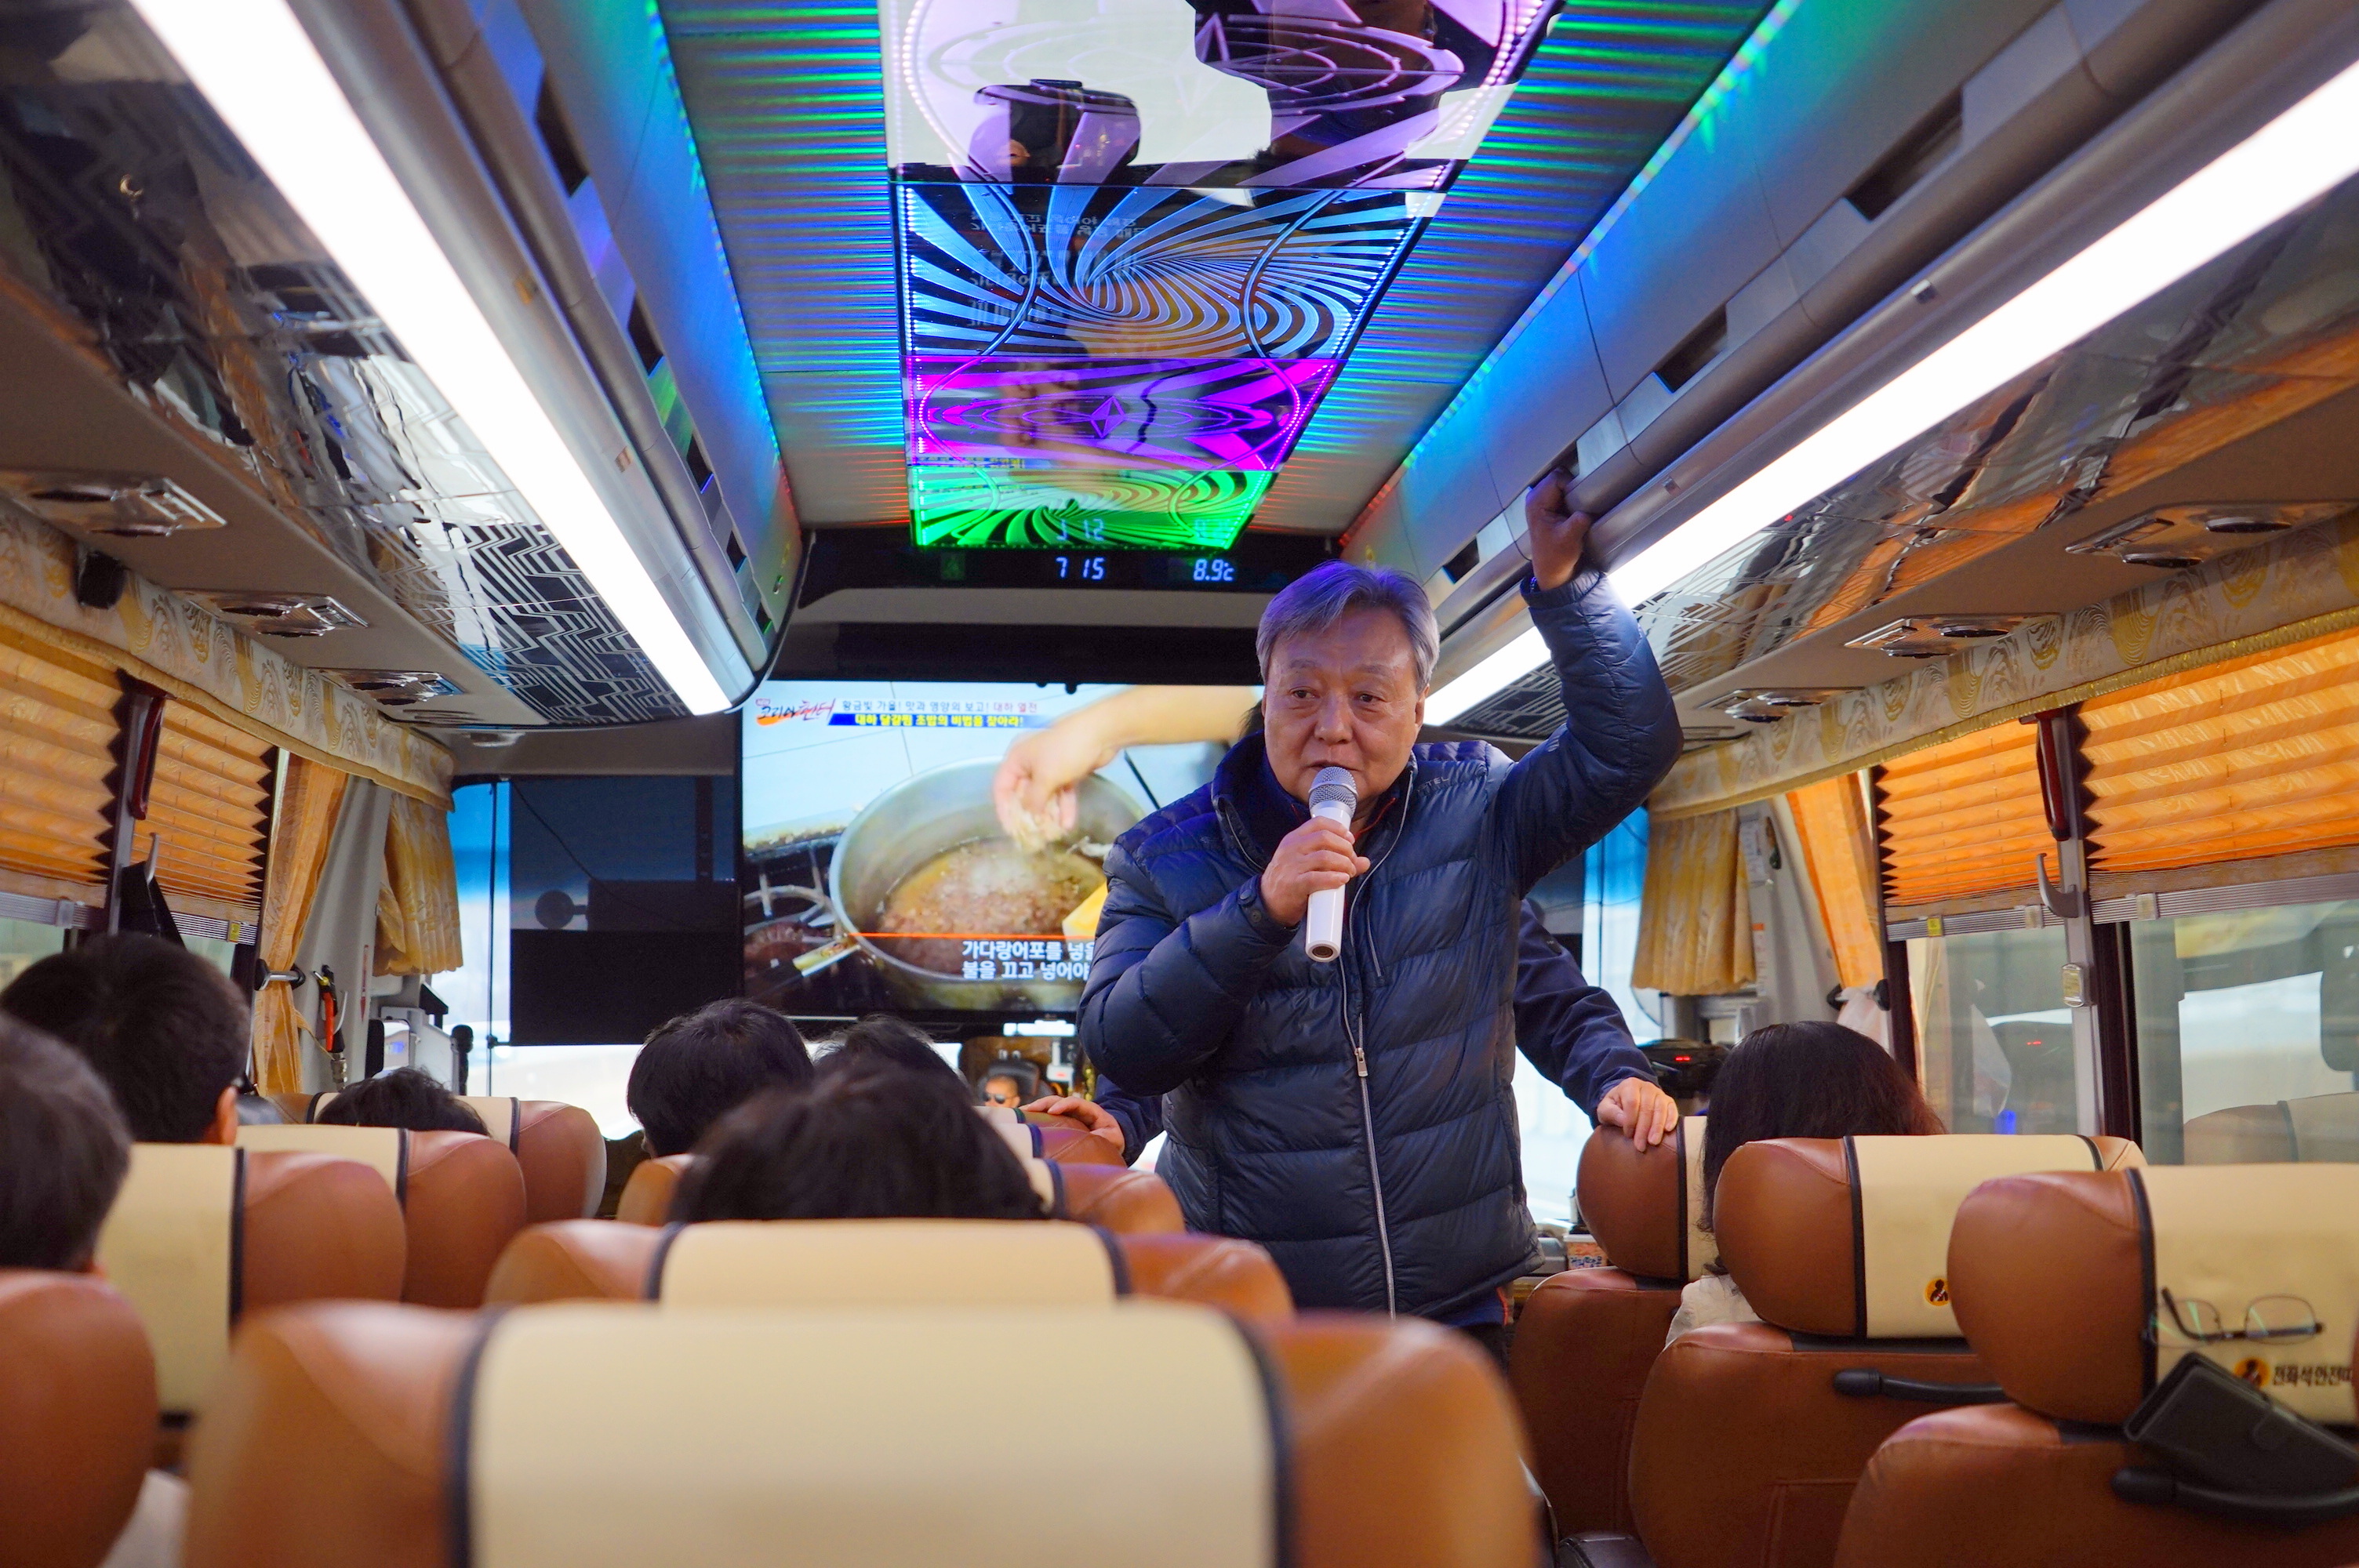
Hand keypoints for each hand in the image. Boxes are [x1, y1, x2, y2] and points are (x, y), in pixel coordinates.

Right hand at [994, 724, 1114, 851]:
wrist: (1101, 732)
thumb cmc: (1065, 751)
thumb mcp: (1045, 777)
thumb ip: (1033, 799)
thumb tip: (1029, 815)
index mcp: (1017, 759)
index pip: (1002, 787)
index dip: (1004, 809)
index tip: (1011, 829)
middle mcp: (1030, 764)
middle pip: (1024, 794)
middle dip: (1030, 815)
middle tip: (1034, 836)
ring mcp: (1050, 768)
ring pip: (1045, 796)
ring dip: (1049, 815)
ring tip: (1053, 835)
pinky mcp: (1067, 772)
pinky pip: (1061, 793)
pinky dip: (1064, 808)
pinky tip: (1068, 825)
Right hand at [1024, 1095, 1127, 1159]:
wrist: (1112, 1138)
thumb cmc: (1113, 1137)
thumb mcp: (1113, 1138)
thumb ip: (1105, 1137)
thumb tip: (1093, 1139)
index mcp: (1090, 1110)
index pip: (1075, 1102)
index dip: (1063, 1104)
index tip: (1052, 1111)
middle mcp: (1077, 1109)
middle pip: (1058, 1101)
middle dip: (1043, 1103)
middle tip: (1029, 1109)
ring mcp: (1068, 1114)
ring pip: (1050, 1106)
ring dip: (1036, 1108)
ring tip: (1020, 1113)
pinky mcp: (1062, 1121)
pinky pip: (1048, 1116)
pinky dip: (1036, 1116)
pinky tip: (1023, 1120)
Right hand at [1258, 816, 1367, 926]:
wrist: (1268, 902)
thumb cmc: (1292, 880)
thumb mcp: (1308, 865)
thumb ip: (1335, 860)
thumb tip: (1365, 862)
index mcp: (1294, 839)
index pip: (1318, 823)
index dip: (1338, 829)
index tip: (1350, 840)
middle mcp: (1291, 849)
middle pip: (1325, 838)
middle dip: (1345, 848)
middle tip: (1352, 860)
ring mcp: (1291, 866)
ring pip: (1324, 857)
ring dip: (1343, 863)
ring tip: (1349, 872)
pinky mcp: (1294, 884)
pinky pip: (1317, 878)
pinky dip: (1333, 878)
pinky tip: (1342, 880)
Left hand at [1524, 468, 1593, 591]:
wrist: (1552, 570)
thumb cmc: (1557, 556)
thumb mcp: (1570, 539)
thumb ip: (1578, 522)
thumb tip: (1587, 511)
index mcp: (1536, 503)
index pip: (1557, 478)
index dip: (1572, 485)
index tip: (1580, 500)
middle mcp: (1535, 498)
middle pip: (1559, 476)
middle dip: (1573, 486)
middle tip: (1581, 503)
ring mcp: (1541, 501)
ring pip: (1562, 482)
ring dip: (1573, 492)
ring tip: (1578, 507)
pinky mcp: (1549, 506)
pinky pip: (1563, 491)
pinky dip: (1572, 497)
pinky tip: (1575, 510)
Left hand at [1595, 1075, 1678, 1147]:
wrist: (1625, 1100)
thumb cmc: (1615, 1106)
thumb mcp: (1605, 1109)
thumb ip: (1610, 1113)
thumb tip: (1623, 1120)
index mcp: (1630, 1085)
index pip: (1632, 1102)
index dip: (1630, 1120)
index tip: (1628, 1135)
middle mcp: (1646, 1086)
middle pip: (1647, 1108)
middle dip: (1643, 1129)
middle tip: (1641, 1146)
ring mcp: (1659, 1093)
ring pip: (1660, 1109)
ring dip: (1657, 1127)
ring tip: (1653, 1142)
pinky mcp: (1668, 1101)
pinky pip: (1672, 1109)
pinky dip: (1671, 1119)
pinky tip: (1668, 1130)